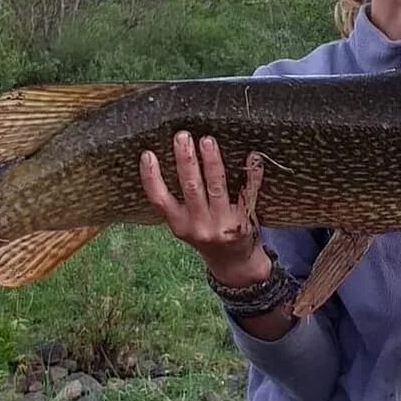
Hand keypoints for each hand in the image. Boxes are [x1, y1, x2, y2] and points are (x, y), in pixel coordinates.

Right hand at [140, 131, 267, 286]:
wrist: (235, 264)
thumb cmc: (206, 236)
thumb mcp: (184, 225)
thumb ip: (177, 200)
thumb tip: (169, 157)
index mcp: (180, 225)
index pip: (160, 200)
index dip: (151, 177)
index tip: (148, 154)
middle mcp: (200, 226)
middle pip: (191, 188)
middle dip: (186, 160)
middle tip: (182, 136)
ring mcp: (223, 224)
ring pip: (217, 187)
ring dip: (212, 162)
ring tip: (207, 141)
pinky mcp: (245, 221)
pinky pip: (248, 194)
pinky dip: (251, 175)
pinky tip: (252, 156)